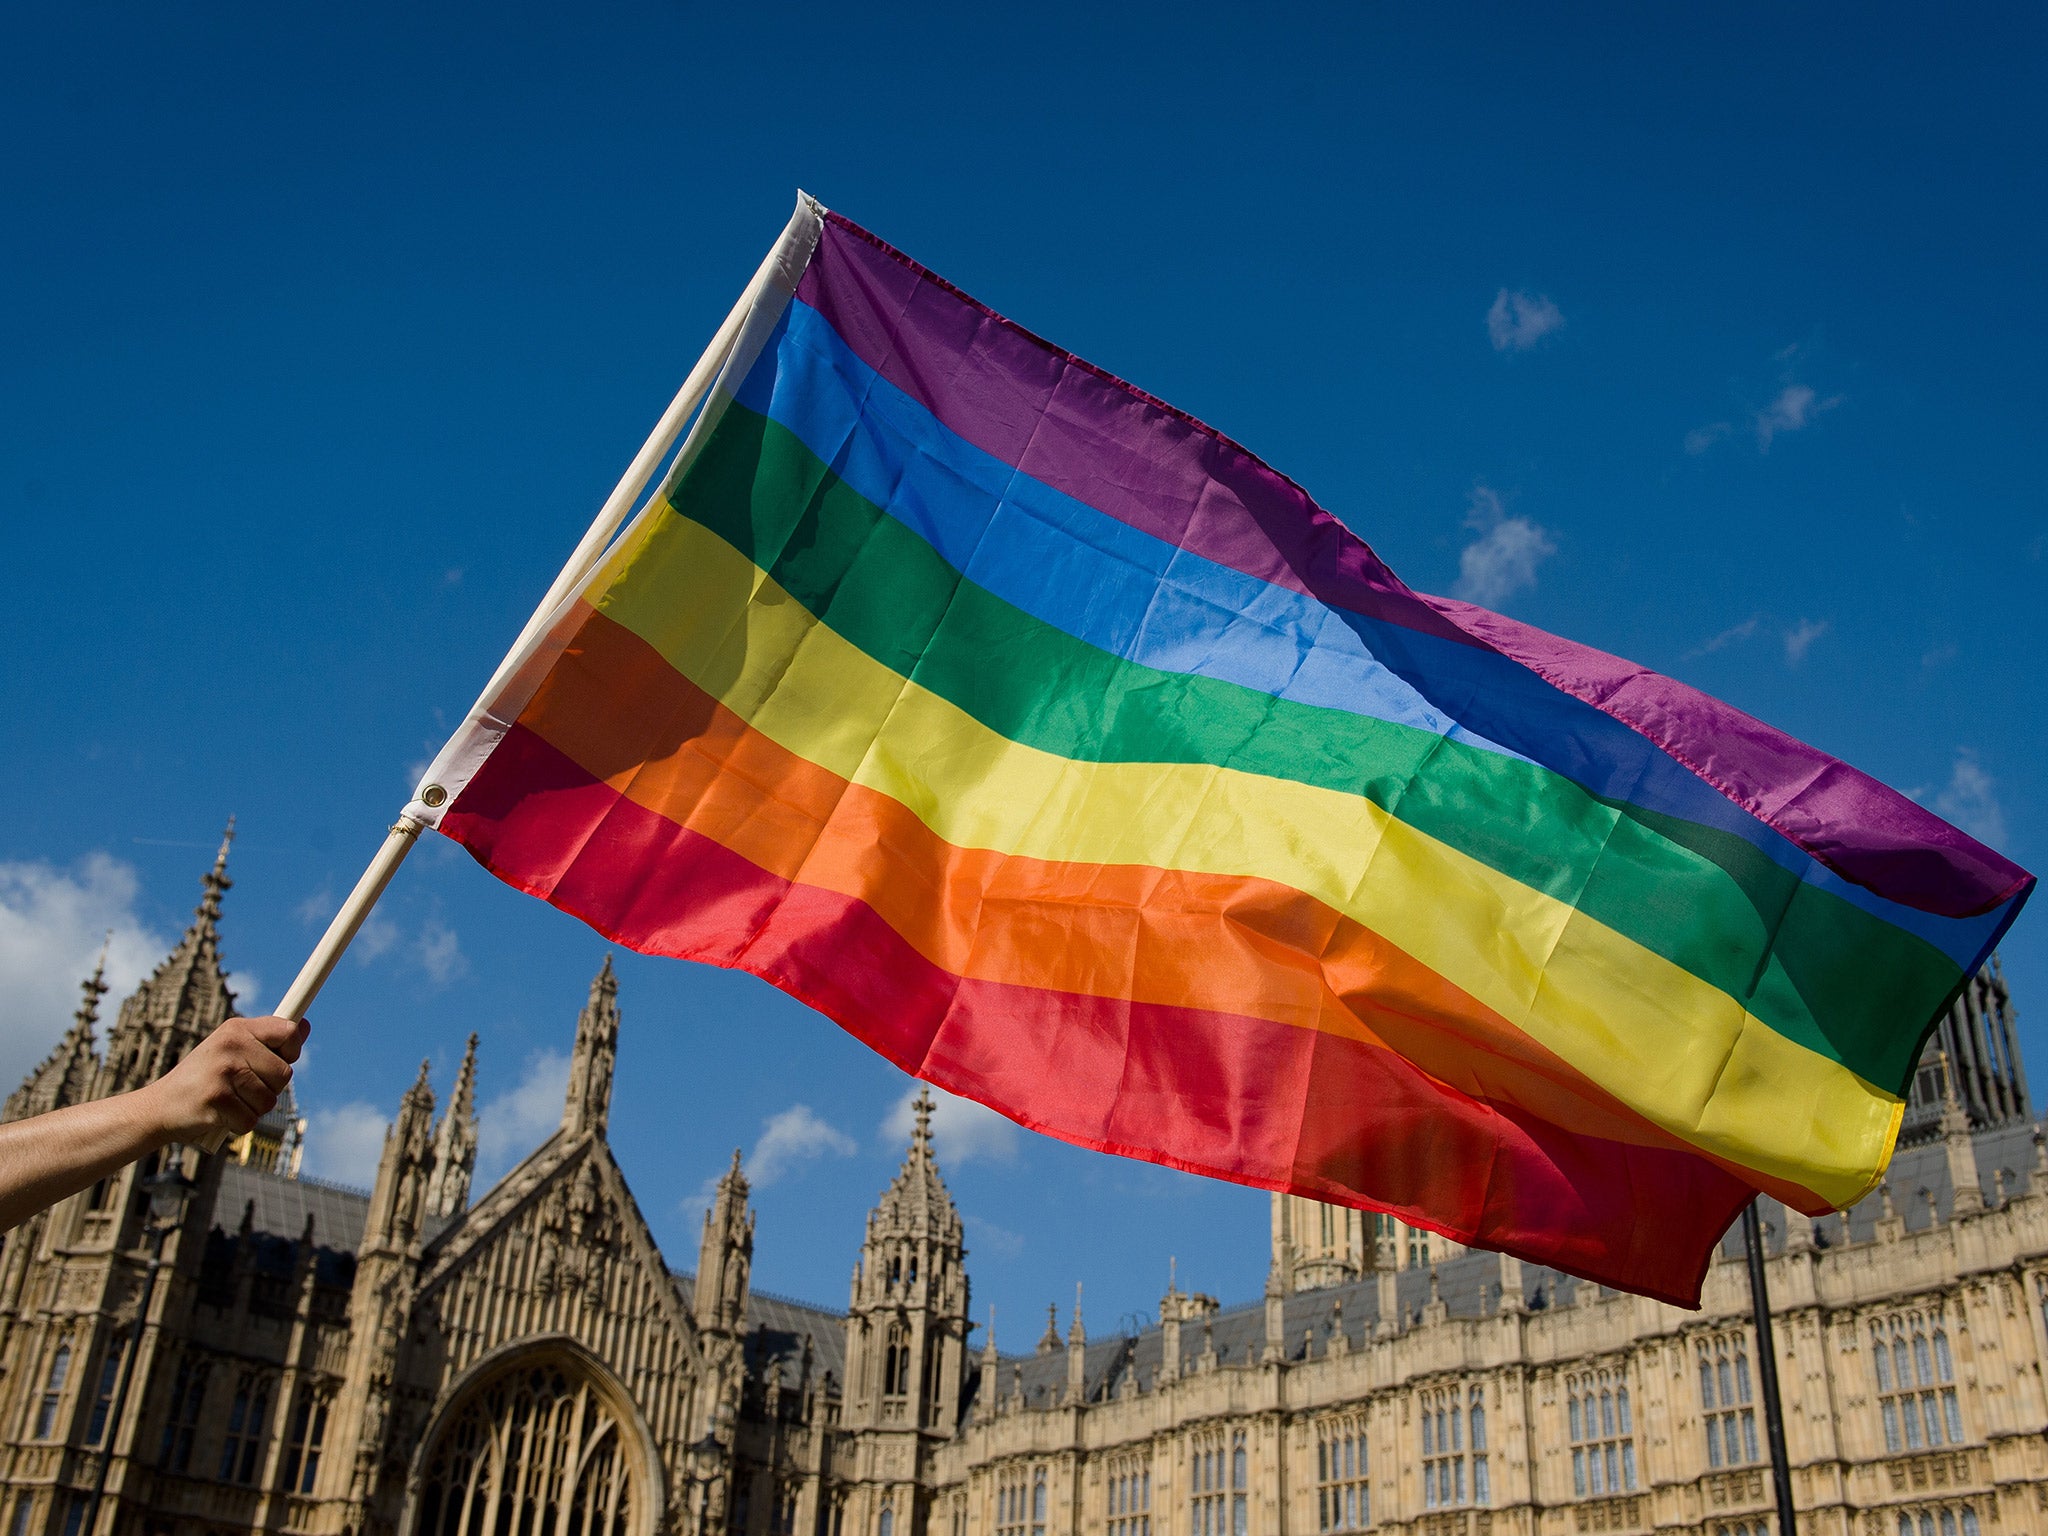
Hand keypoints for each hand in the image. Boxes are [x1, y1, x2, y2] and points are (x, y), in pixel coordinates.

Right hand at [142, 1015, 308, 1142]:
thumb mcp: (230, 1049)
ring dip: (253, 1109)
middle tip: (242, 1088)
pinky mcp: (217, 1101)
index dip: (291, 1051)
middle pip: (285, 1074)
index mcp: (236, 1029)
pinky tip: (220, 1116)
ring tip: (229, 1101)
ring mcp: (223, 1073)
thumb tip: (306, 1024)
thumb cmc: (202, 1078)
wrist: (159, 1107)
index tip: (278, 1060)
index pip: (289, 1032)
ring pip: (270, 1101)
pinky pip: (251, 1120)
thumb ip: (268, 1040)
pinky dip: (239, 1124)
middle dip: (269, 1088)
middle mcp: (230, 1046)